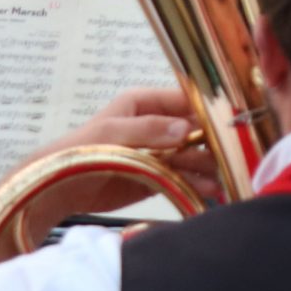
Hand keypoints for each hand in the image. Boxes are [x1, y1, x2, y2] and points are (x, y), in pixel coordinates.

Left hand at [17, 86, 222, 222]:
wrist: (59, 189)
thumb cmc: (79, 150)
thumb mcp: (111, 133)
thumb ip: (147, 129)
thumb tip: (186, 128)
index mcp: (146, 103)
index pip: (186, 100)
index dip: (208, 109)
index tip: (231, 121)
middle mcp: (158, 124)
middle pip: (195, 129)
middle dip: (213, 141)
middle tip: (231, 156)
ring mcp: (161, 151)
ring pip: (194, 154)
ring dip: (208, 165)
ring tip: (222, 178)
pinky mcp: (160, 175)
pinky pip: (185, 176)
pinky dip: (199, 183)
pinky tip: (212, 190)